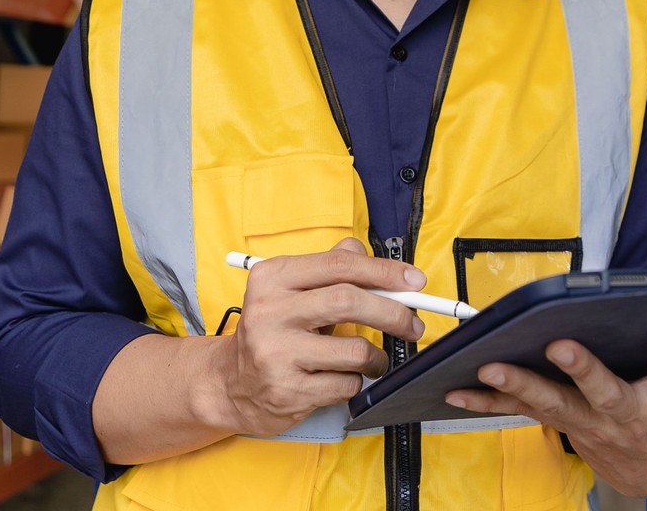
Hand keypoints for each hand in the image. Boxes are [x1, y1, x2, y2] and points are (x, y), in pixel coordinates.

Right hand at [205, 238, 427, 436]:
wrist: (230, 383)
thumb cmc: (274, 331)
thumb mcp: (291, 290)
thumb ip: (330, 267)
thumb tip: (371, 255)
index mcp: (273, 278)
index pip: (340, 265)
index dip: (385, 271)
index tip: (415, 281)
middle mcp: (269, 312)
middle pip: (349, 301)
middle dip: (394, 313)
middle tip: (414, 324)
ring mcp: (275, 354)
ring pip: (354, 350)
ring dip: (377, 357)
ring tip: (373, 359)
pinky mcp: (286, 390)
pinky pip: (345, 384)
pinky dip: (356, 381)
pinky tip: (342, 377)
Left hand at [443, 320, 646, 497]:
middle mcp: (628, 412)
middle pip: (604, 390)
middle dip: (582, 367)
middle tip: (561, 344)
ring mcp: (590, 421)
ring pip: (552, 402)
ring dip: (520, 384)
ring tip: (492, 364)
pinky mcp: (562, 423)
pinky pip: (521, 411)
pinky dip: (489, 400)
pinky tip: (460, 387)